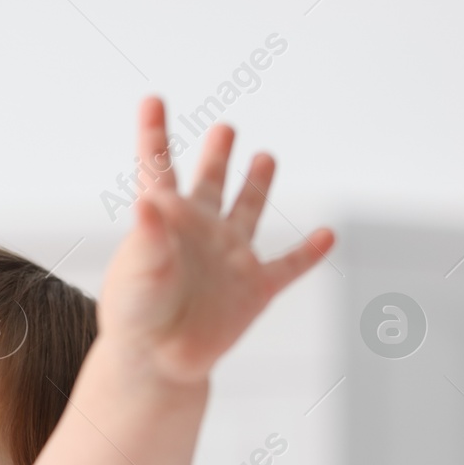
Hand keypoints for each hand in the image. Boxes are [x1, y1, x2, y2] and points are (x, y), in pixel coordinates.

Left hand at [97, 97, 334, 385]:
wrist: (157, 365)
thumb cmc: (136, 318)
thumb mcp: (137, 271)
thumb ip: (147, 236)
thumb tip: (147, 201)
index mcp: (166, 220)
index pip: (159, 165)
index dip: (155, 132)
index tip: (152, 100)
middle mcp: (200, 232)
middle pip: (211, 183)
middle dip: (218, 156)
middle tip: (225, 129)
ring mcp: (229, 259)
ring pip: (249, 212)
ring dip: (258, 185)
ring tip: (265, 157)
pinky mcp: (255, 289)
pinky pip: (289, 266)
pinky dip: (310, 252)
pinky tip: (327, 235)